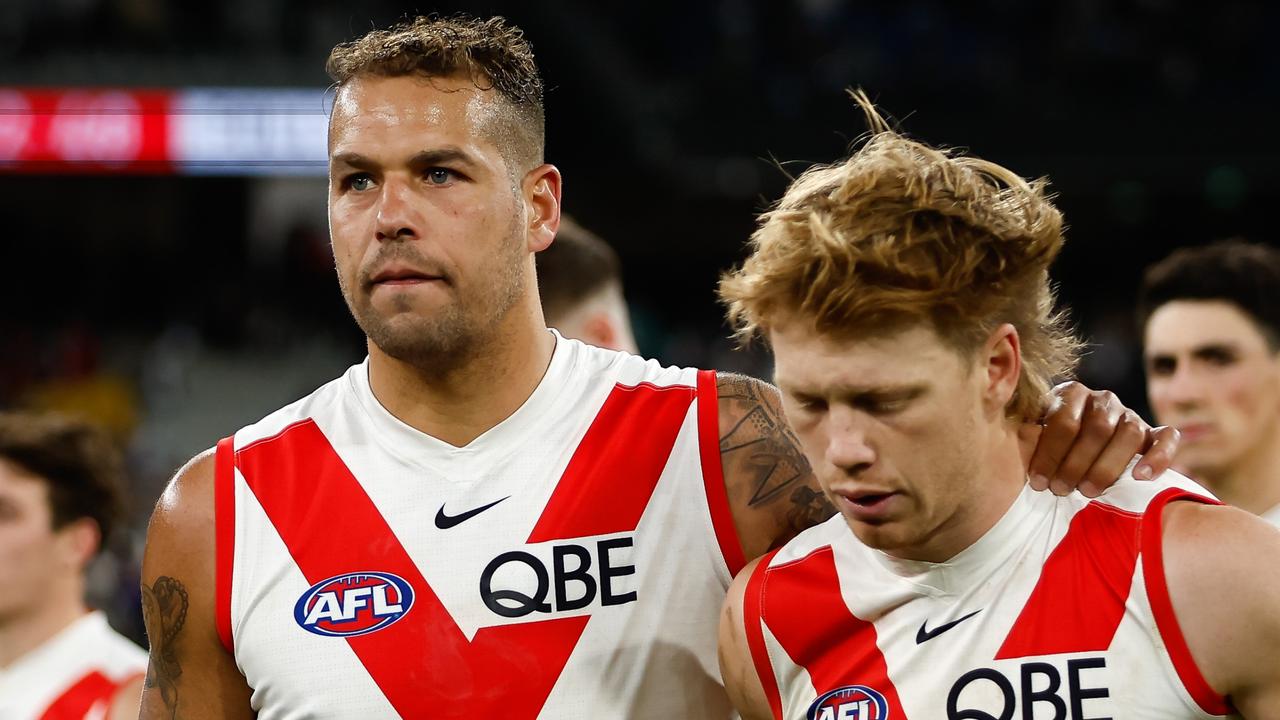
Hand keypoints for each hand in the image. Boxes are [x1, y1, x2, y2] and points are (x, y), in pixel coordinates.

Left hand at [1021, 381, 1179, 497]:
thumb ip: (1026, 433)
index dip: (1050, 453)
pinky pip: (1166, 439)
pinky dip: (1158, 457)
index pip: (1063, 421)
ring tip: (1088, 492)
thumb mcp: (1032, 436)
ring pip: (1128, 434)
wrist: (1080, 452)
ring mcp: (1130, 415)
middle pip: (1096, 429)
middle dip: (1075, 464)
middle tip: (1061, 491)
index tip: (1038, 482)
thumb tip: (1015, 433)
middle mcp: (1102, 399)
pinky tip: (1141, 477)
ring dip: (1107, 466)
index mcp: (1070, 394)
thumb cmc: (1048, 449)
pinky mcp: (1154, 433)